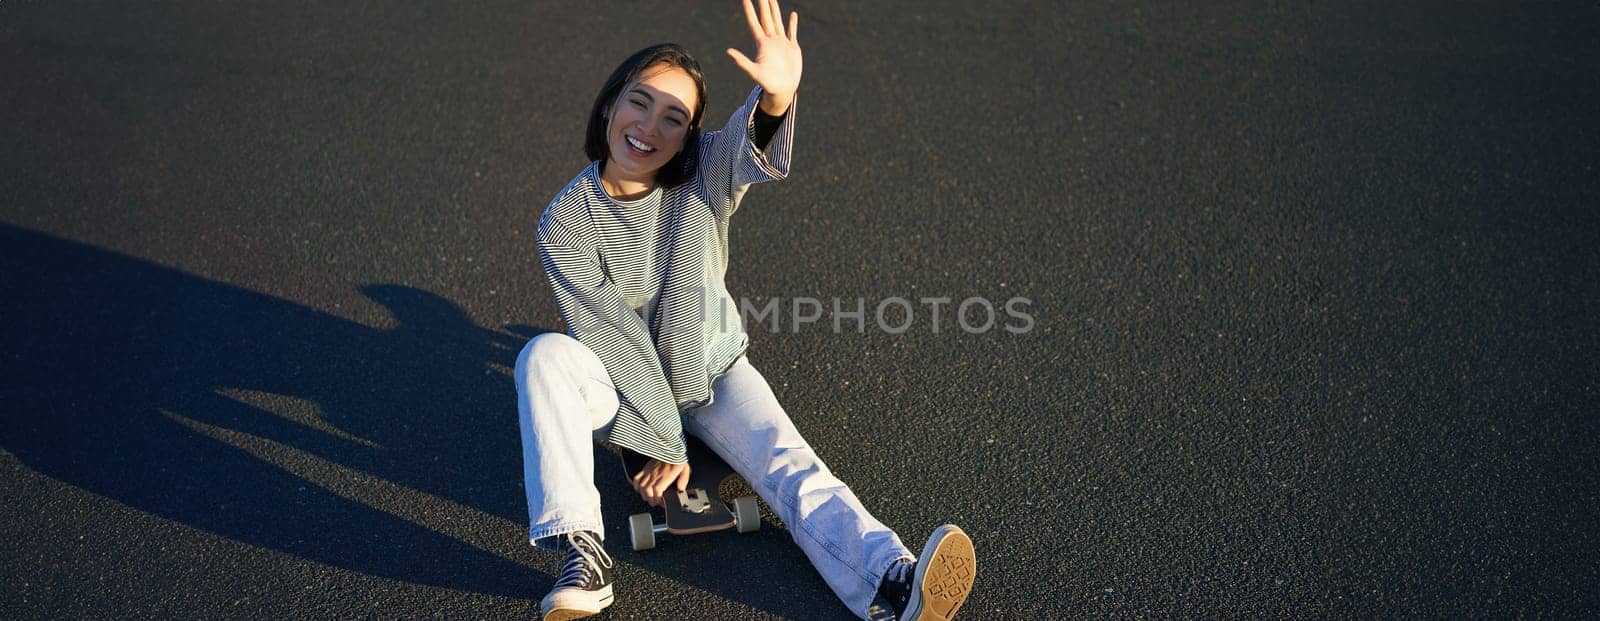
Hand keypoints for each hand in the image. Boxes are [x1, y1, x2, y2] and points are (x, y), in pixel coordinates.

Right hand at [632, 459, 690, 506]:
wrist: (670, 448)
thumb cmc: (677, 458)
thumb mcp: (684, 469)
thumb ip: (683, 480)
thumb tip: (681, 489)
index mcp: (665, 476)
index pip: (657, 491)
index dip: (657, 499)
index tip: (661, 502)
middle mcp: (655, 475)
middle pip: (647, 491)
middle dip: (650, 499)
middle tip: (654, 502)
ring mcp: (649, 472)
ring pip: (641, 487)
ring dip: (643, 494)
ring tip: (648, 497)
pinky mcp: (645, 468)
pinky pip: (636, 478)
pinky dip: (636, 485)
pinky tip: (639, 489)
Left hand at [726, 0, 801, 114]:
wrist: (783, 91)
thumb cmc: (768, 84)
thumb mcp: (754, 72)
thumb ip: (742, 62)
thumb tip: (727, 51)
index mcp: (762, 44)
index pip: (754, 23)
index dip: (749, 10)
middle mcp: (771, 41)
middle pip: (766, 18)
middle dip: (763, 4)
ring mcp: (782, 44)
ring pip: (777, 22)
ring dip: (775, 10)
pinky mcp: (792, 48)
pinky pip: (792, 32)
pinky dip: (792, 23)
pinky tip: (792, 14)